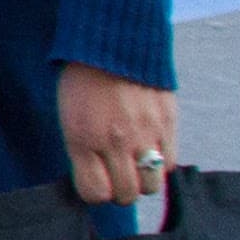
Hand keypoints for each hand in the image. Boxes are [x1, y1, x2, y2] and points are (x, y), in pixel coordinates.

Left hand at [58, 63, 178, 207]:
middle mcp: (115, 141)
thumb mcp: (69, 118)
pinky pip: (169, 163)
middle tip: (116, 175)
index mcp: (83, 139)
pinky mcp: (168, 123)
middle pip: (126, 196)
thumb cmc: (84, 82)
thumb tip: (96, 182)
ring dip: (142, 180)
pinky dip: (160, 163)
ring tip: (134, 163)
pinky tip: (150, 149)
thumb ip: (83, 152)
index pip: (95, 193)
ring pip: (150, 186)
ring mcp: (145, 133)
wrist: (113, 44)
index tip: (94, 182)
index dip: (95, 193)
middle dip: (119, 191)